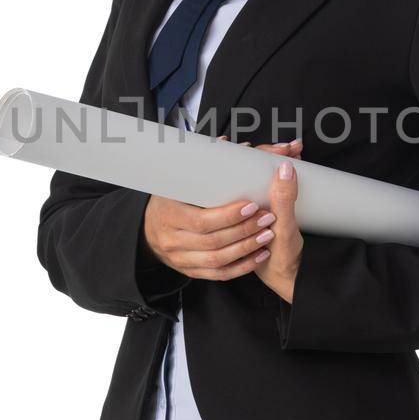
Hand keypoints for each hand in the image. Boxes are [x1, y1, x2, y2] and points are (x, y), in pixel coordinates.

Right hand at [141, 137, 301, 289]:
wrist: (151, 228)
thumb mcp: (179, 181)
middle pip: (213, 240)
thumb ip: (204, 166)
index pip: (202, 220)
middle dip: (244, 230)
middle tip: (268, 217)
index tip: (251, 205)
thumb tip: (227, 145)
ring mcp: (180, 258)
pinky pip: (218, 274)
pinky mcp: (190, 271)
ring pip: (217, 260)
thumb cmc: (172, 200)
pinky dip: (241, 267)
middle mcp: (172, 239)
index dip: (229, 215)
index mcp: (169, 213)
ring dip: (246, 248)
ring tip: (268, 234)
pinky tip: (259, 255)